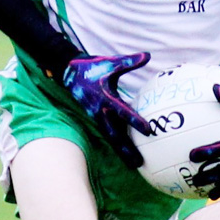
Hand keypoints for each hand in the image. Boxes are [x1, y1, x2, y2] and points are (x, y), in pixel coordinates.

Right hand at [63, 52, 150, 168]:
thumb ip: (129, 61)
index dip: (135, 121)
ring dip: (122, 151)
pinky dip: (118, 143)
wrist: (71, 73)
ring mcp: (98, 117)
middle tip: (140, 162)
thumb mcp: (111, 62)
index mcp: (105, 98)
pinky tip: (127, 151)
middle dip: (127, 149)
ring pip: (111, 137)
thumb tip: (147, 55)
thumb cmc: (93, 67)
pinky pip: (109, 132)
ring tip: (135, 164)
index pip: (123, 112)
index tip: (148, 131)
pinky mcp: (97, 118)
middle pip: (115, 135)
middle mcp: (101, 111)